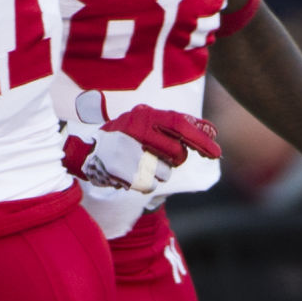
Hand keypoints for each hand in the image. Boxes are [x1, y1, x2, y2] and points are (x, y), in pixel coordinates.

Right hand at [64, 90, 220, 194]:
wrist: (85, 152)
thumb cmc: (124, 137)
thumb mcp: (147, 122)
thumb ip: (176, 125)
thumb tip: (211, 131)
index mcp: (144, 115)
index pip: (180, 123)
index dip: (201, 137)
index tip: (216, 151)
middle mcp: (136, 130)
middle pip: (176, 151)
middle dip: (180, 158)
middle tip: (175, 159)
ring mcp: (128, 152)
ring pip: (164, 172)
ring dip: (160, 172)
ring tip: (144, 164)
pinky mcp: (121, 172)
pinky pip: (149, 185)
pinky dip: (146, 183)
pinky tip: (135, 174)